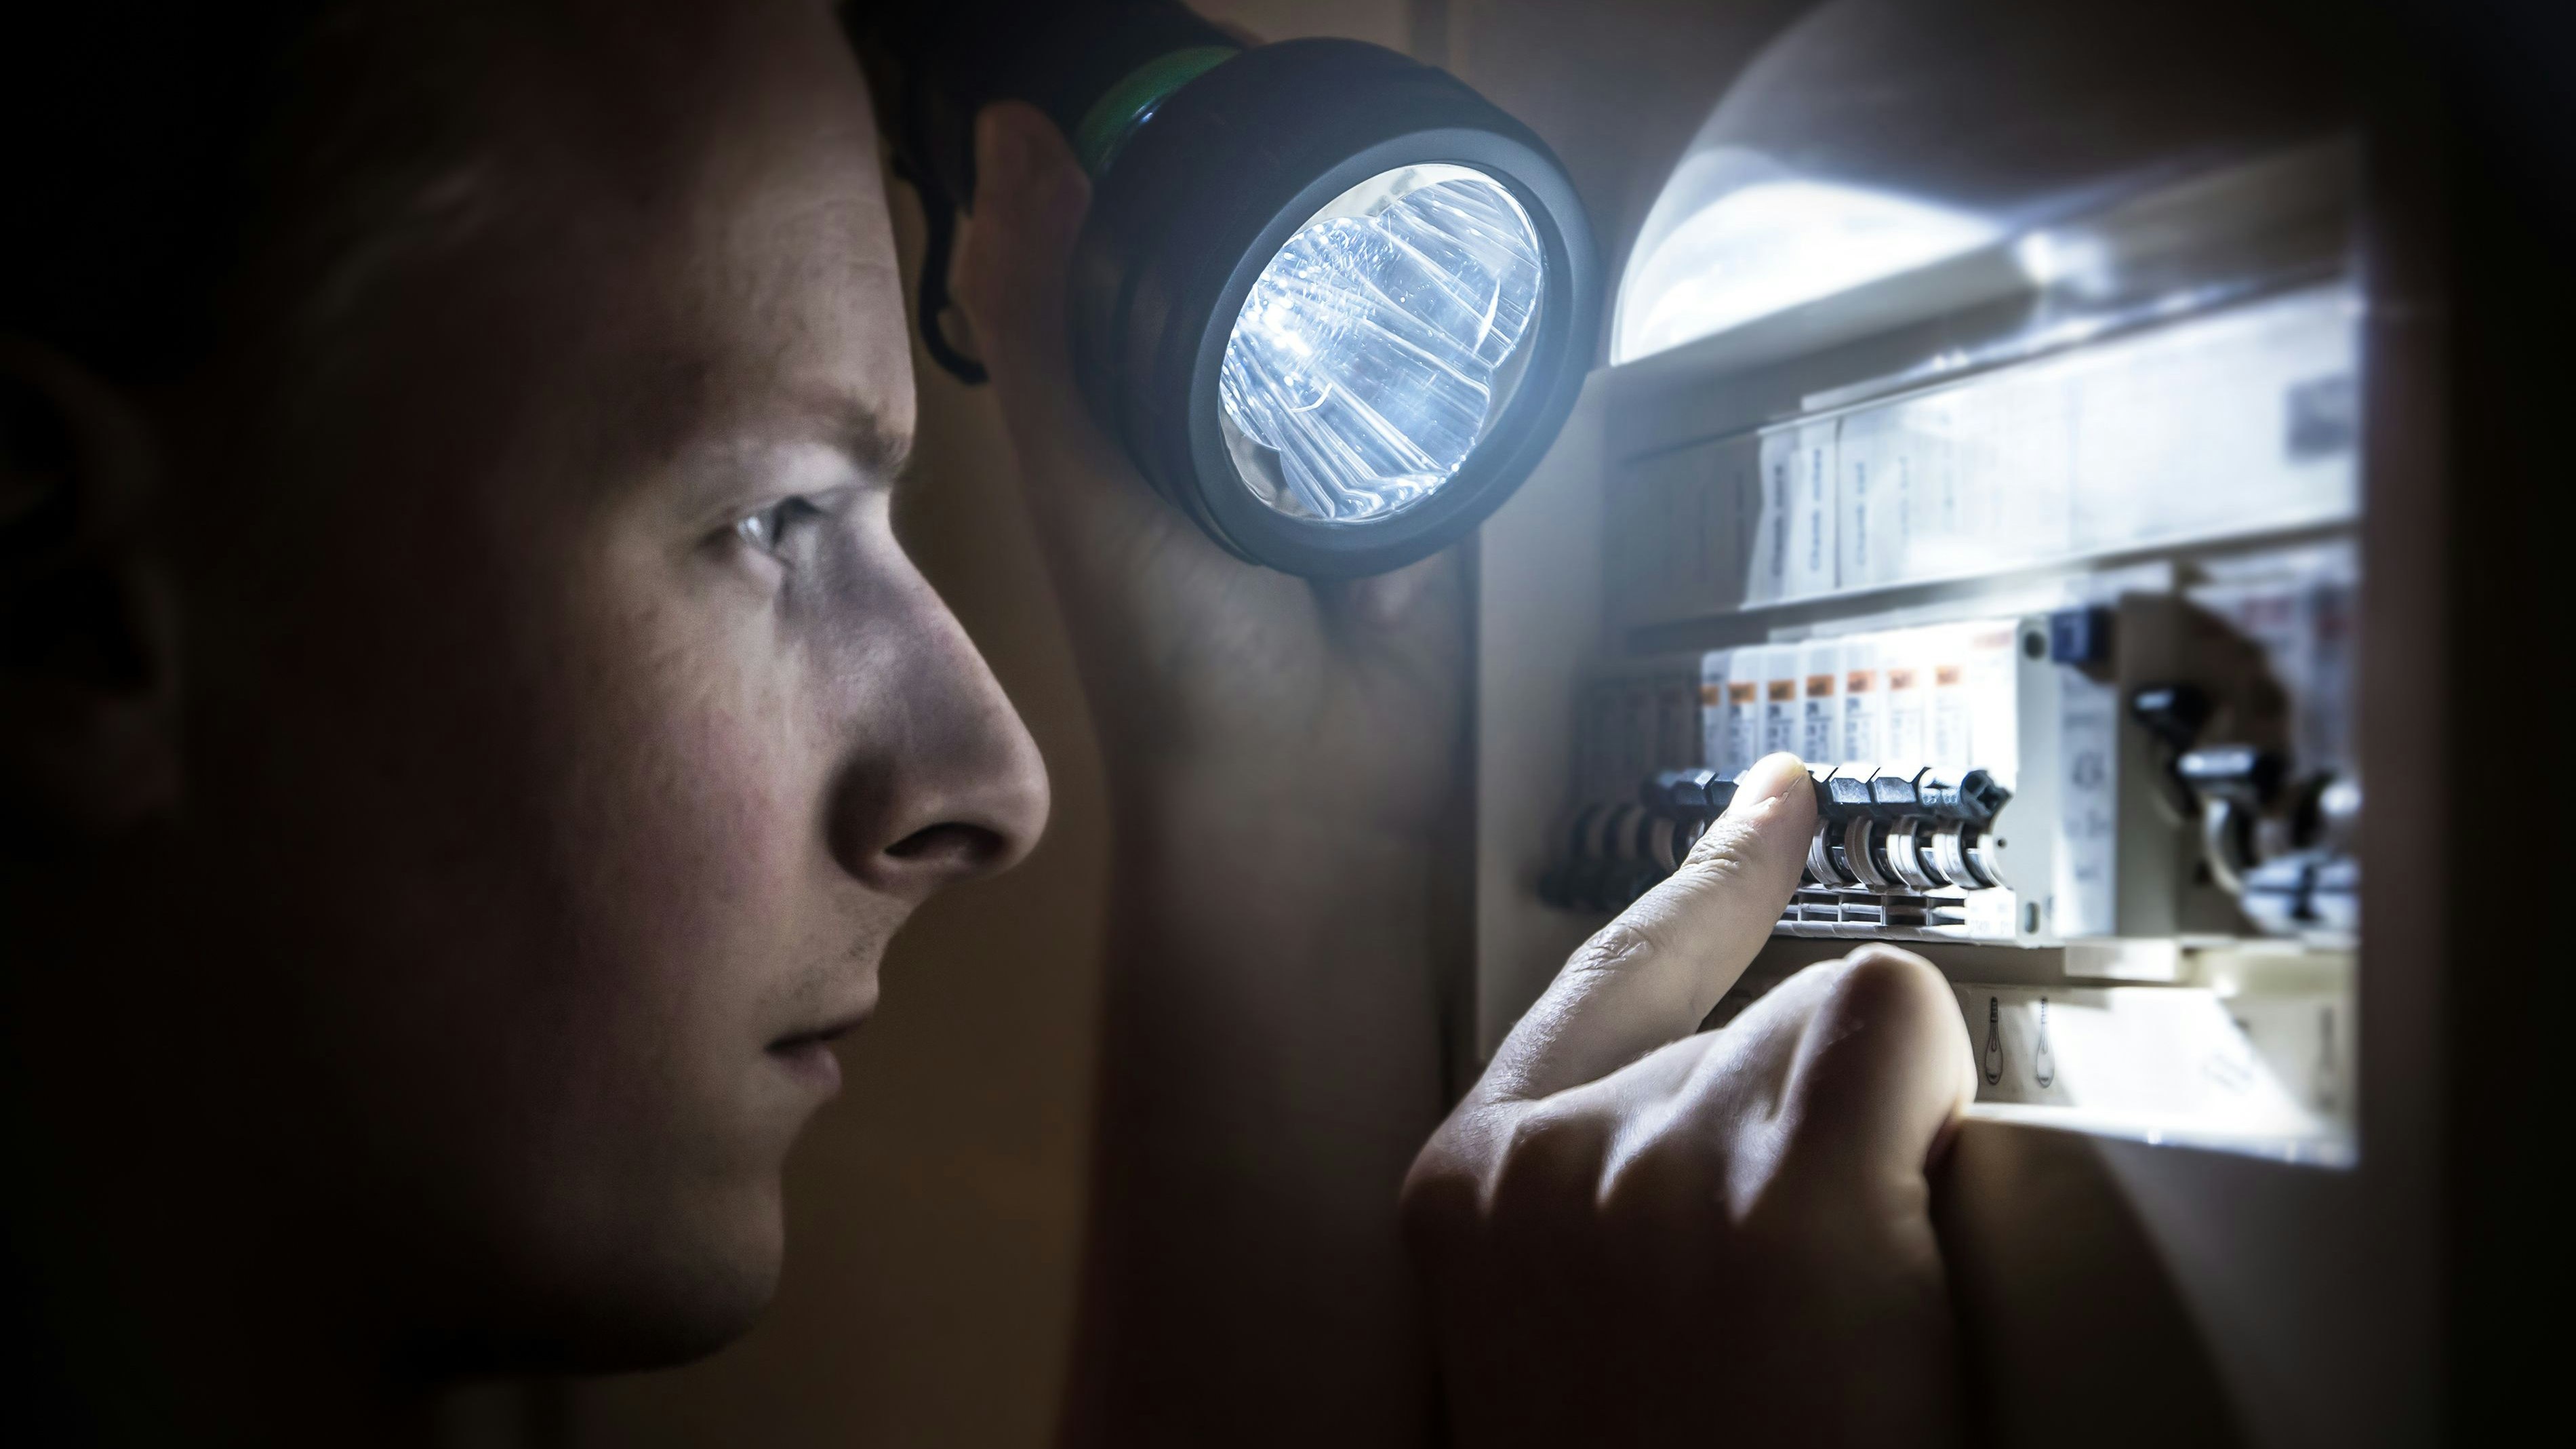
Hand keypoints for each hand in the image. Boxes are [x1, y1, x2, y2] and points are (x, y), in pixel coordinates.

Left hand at [948, 101, 1465, 840]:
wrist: (1308, 785)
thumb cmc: (1167, 648)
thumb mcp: (1081, 473)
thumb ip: (1045, 319)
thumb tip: (1015, 129)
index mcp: (1129, 398)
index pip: (1143, 237)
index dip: (1164, 151)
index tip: (1206, 74)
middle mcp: (1228, 411)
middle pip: (1264, 262)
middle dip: (1291, 195)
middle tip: (1321, 114)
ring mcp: (1335, 447)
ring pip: (1360, 316)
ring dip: (1381, 265)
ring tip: (1398, 176)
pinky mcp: (1427, 485)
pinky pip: (1447, 390)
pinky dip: (1455, 349)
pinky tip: (1473, 282)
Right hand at [1401, 753, 1977, 1447]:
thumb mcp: (1569, 1334)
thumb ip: (1612, 1200)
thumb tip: (1745, 1119)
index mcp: (1469, 1195)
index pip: (1597, 973)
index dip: (1705, 882)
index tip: (1779, 798)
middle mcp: (1547, 1160)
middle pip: (1749, 1025)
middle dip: (1813, 1139)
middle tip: (1816, 1315)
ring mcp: (1657, 1165)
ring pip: (1834, 1038)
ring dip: (1874, 1166)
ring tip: (1843, 1338)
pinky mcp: (1784, 1187)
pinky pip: (1895, 1030)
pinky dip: (1923, 1114)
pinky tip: (1892, 1247)